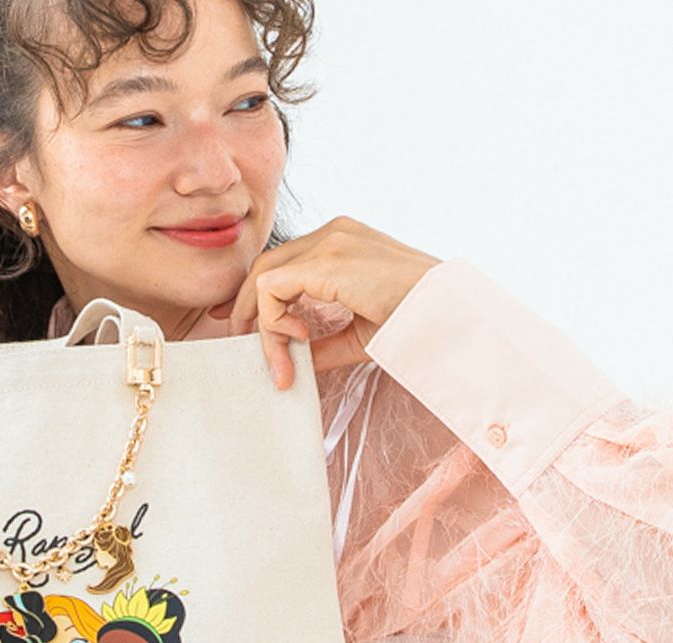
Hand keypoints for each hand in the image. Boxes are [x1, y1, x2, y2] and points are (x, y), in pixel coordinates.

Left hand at [208, 216, 441, 390]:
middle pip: (265, 267)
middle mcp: (332, 234)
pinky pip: (271, 290)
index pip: (283, 265)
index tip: (253, 332)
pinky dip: (272, 322)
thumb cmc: (414, 323)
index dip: (259, 300)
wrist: (447, 315)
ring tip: (280, 359)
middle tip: (241, 343)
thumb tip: (292, 362)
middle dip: (246, 309)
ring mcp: (328, 242)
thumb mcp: (357, 333)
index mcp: (342, 242)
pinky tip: (298, 341)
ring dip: (261, 325)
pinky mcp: (325, 262)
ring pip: (263, 279)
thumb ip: (321, 342)